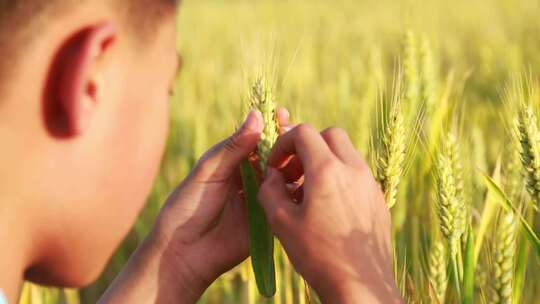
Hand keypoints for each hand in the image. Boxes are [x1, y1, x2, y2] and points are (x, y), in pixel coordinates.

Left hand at [100, 108, 289, 303]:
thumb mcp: (208, 171)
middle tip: (297, 136)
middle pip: (274, 156)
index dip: (270, 126)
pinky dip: (296, 191)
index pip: (256, 139)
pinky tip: (306, 180)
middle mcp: (249, 178)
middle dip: (286, 144)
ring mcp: (261, 198)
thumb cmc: (188, 207)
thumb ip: (232, 148)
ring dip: (294, 165)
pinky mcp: (269, 219)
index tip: (281, 113)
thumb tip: (256, 115)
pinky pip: (286, 203)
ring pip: (283, 177)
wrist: (184, 252)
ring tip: (302, 156)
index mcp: (233, 162)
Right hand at [257, 124, 402, 303]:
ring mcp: (370, 184)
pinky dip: (340, 177)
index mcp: (327, 170)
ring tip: (309, 193)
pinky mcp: (379, 199)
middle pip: (330, 135)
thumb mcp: (281, 222)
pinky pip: (358, 174)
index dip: (284, 144)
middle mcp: (353, 170)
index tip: (276, 166)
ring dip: (324, 161)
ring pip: (346, 153)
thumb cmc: (318, 255)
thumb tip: (272, 175)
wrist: (359, 284)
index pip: (304, 132)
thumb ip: (270, 190)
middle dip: (307, 146)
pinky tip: (329, 207)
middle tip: (294, 173)